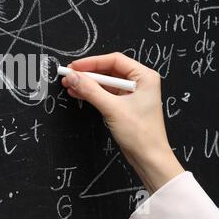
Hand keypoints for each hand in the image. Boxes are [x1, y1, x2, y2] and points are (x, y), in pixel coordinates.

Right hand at [61, 52, 183, 193]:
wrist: (149, 158)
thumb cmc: (141, 134)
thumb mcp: (112, 108)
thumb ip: (90, 90)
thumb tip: (73, 77)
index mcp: (144, 77)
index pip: (114, 60)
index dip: (92, 62)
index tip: (75, 67)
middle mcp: (139, 82)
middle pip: (108, 69)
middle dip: (87, 73)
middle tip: (69, 75)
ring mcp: (131, 93)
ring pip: (104, 82)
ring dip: (87, 83)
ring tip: (69, 84)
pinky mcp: (123, 104)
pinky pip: (104, 93)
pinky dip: (91, 92)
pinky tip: (77, 92)